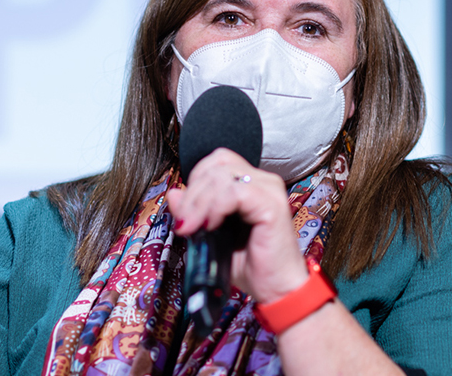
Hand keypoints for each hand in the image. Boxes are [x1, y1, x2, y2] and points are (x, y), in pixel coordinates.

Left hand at [166, 148, 308, 303]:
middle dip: (192, 193)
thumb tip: (174, 194)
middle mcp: (263, 182)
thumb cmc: (252, 265)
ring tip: (194, 227)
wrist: (276, 290)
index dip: (195, 180)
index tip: (184, 212)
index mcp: (252, 184)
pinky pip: (235, 192)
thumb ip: (194, 212)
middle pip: (217, 164)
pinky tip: (212, 226)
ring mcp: (270, 190)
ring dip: (199, 202)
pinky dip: (215, 207)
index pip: (217, 161)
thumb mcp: (212, 236)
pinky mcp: (272, 205)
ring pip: (221, 176)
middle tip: (184, 223)